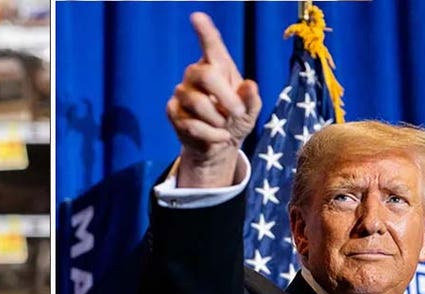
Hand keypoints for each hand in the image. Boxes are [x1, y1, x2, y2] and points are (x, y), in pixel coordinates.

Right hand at [168, 12, 262, 187]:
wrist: (220, 146)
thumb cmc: (236, 119)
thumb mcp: (251, 111)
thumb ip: (252, 99)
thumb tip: (249, 86)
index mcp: (218, 66)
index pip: (211, 46)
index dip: (204, 31)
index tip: (197, 16)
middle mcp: (196, 75)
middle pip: (205, 75)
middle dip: (225, 97)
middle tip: (238, 112)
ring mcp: (182, 92)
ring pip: (198, 103)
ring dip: (218, 120)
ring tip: (224, 125)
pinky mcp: (172, 112)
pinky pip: (192, 124)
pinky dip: (211, 135)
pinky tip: (218, 136)